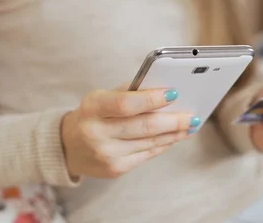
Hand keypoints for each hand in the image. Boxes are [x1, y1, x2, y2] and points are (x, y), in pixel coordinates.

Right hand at [61, 86, 199, 178]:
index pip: (126, 103)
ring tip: (191, 125)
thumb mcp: (102, 98)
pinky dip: (164, 144)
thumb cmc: (93, 115)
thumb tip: (168, 93)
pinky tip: (175, 136)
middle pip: (144, 126)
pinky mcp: (115, 169)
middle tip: (193, 116)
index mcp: (93, 108)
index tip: (174, 93)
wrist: (69, 146)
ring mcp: (106, 154)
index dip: (152, 99)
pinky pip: (147, 154)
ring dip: (175, 133)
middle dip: (174, 121)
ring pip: (150, 142)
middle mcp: (96, 133)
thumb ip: (131, 93)